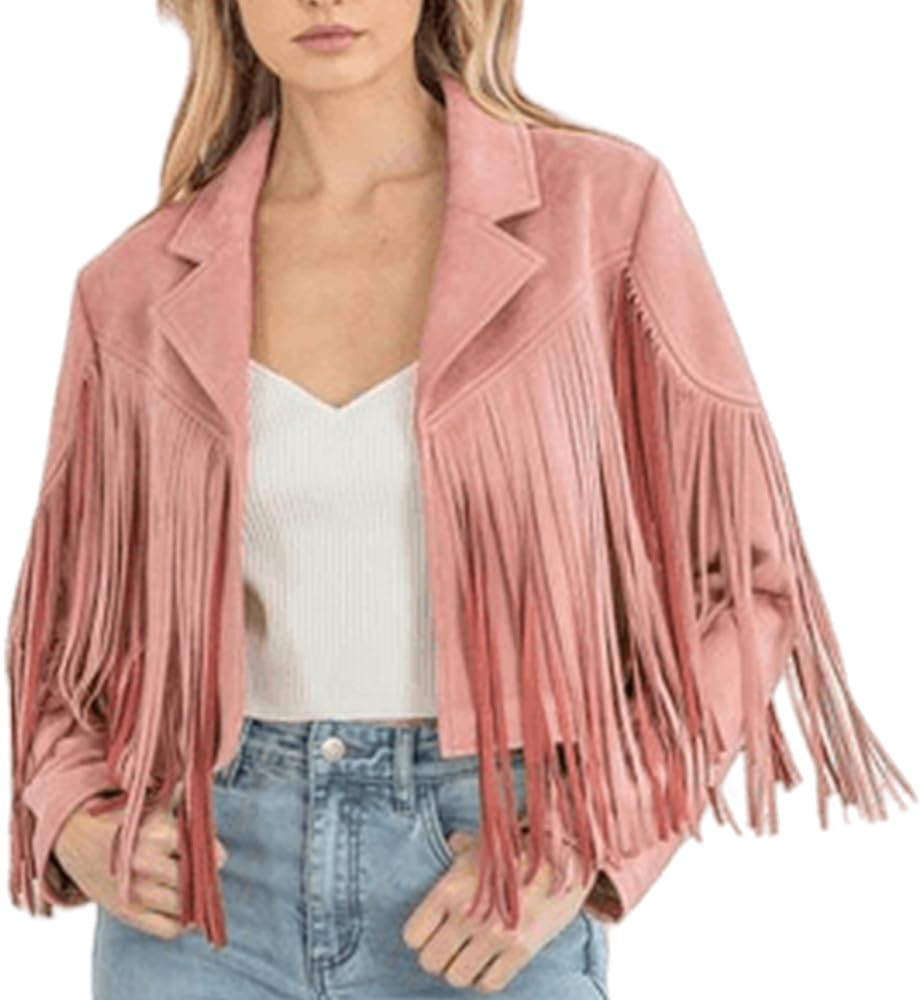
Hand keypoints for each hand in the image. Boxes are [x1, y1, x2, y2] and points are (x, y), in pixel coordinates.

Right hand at [52, 790, 227, 939]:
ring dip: (194, 899)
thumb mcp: (154, 802)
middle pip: (198, 881)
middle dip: (205, 875)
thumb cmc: (123, 815)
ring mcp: (137, 893)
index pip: (206, 852)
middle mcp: (148, 865)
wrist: (75, 835)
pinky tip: (180, 907)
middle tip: (203, 871)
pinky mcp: (128, 913)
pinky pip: (168, 929)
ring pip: (187, 908)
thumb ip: (185, 803)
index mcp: (157, 833)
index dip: (214, 853)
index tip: (213, 851)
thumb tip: (213, 799)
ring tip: (192, 887)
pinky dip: (180, 922)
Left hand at [401, 827, 592, 992]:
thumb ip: (459, 848)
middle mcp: (468, 914)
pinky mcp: (521, 949)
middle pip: (430, 962)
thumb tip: (451, 841)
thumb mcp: (481, 845)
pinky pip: (488, 984)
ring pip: (456, 977)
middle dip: (439, 956)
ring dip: (462, 968)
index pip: (412, 936)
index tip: (431, 932)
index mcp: (450, 888)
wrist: (563, 856)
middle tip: (451, 946)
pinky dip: (486, 976)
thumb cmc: (516, 849)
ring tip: (471, 954)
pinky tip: (492, 960)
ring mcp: (494, 934)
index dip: (420, 936)